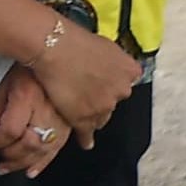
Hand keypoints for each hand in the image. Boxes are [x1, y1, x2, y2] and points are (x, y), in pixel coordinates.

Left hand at [0, 75, 66, 178]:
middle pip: (29, 143)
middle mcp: (47, 109)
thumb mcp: (4, 87)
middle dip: (9, 155)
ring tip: (9, 167)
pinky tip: (32, 170)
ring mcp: (62, 115)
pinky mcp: (71, 120)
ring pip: (45, 149)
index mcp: (27, 97)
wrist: (55, 54)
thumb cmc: (27, 69)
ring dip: (24, 162)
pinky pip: (59, 146)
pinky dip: (44, 161)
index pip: (10, 130)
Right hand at [26, 15, 137, 134]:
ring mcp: (104, 106)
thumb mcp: (108, 47)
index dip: (111, 85)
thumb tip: (115, 66)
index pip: (125, 83)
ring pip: (101, 117)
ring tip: (81, 112)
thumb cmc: (76, 42)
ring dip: (93, 115)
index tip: (103, 85)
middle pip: (113, 101)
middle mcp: (122, 90)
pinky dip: (86, 138)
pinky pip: (88, 133)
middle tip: (86, 94)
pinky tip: (86, 142)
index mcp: (130, 71)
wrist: (55, 49)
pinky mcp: (85, 118)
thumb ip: (116, 61)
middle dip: (102, 99)